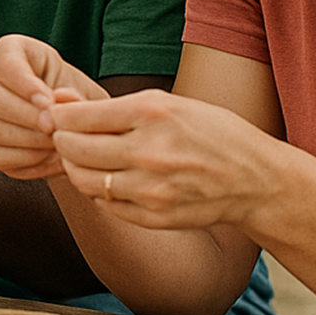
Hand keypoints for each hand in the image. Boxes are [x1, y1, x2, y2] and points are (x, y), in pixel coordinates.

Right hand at [0, 34, 107, 179]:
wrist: (74, 132)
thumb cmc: (78, 103)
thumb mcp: (86, 93)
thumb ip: (77, 97)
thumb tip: (60, 99)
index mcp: (11, 52)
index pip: (3, 59)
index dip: (22, 82)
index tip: (48, 101)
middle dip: (22, 113)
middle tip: (53, 127)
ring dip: (24, 138)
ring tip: (55, 143)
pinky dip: (22, 159)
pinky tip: (46, 156)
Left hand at [45, 90, 280, 228]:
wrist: (256, 181)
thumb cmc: (211, 133)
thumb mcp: (167, 104)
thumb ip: (109, 105)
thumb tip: (58, 98)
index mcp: (152, 112)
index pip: (76, 116)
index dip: (59, 115)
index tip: (59, 114)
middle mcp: (149, 151)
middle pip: (73, 148)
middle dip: (61, 140)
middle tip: (65, 136)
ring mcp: (151, 188)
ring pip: (83, 180)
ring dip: (74, 167)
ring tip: (84, 158)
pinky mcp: (153, 216)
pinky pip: (105, 203)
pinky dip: (98, 190)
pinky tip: (110, 178)